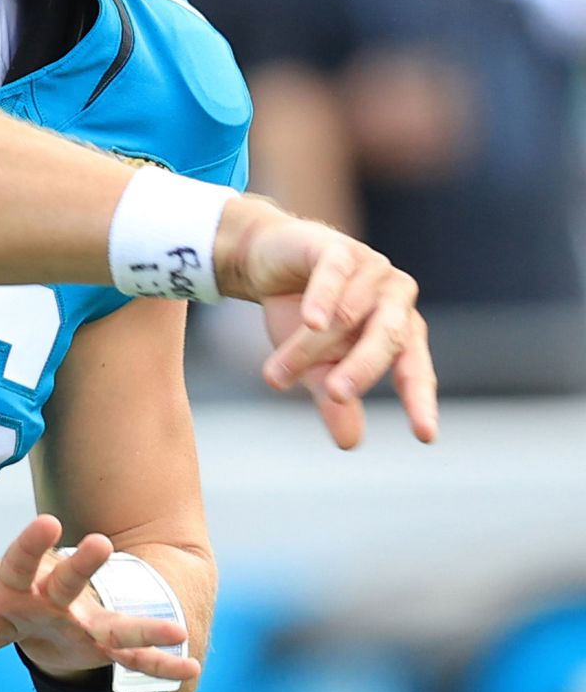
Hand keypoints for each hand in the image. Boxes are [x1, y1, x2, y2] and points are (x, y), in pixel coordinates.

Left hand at [0, 513, 199, 687]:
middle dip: (83, 565)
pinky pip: (131, 659)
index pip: (21, 560)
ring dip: (140, 624)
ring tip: (173, 628)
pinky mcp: (100, 646)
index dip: (32, 543)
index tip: (48, 523)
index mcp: (19, 582)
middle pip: (70, 580)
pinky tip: (187, 668)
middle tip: (102, 543)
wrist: (29, 610)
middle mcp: (57, 597)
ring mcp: (84, 621)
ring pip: (113, 622)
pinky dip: (158, 665)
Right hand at [216, 200, 437, 448]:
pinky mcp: (339, 248)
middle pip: (389, 339)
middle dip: (361, 369)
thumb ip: (334, 400)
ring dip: (310, 348)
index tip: (424, 435)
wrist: (266, 262)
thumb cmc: (301, 316)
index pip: (416, 370)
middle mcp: (395, 298)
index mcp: (401, 331)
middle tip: (335, 396)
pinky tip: (312, 322)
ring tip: (276, 376)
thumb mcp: (315, 367)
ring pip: (347, 315)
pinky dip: (324, 298)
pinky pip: (335, 273)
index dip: (420, 401)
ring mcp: (371, 268)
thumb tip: (350, 443)